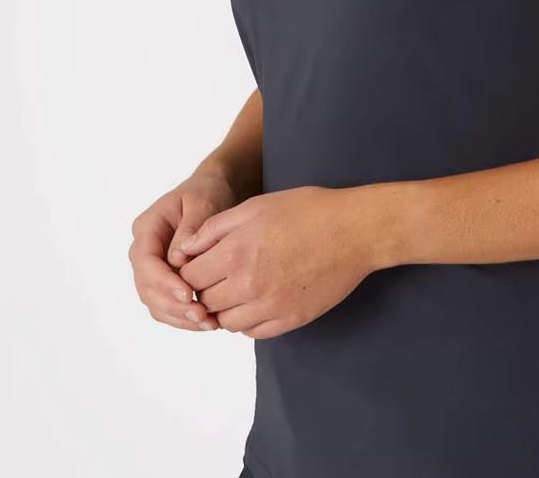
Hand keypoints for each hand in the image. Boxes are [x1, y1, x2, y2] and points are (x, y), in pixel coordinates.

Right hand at [129, 170, 240, 330]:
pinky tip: (207, 322)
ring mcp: (152, 268)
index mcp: (147, 227)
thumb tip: (178, 261)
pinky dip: (183, 317)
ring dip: (178, 317)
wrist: (212, 193)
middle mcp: (144, 251)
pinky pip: (167, 305)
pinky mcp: (165, 280)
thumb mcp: (202, 201)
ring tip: (208, 323)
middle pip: (146, 287)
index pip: (146, 261)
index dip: (164, 281)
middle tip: (201, 315)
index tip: (189, 294)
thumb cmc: (206, 193)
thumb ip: (191, 228)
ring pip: (155, 302)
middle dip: (172, 305)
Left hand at [177, 186, 377, 338]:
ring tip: (240, 287)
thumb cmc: (307, 210)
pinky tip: (258, 299)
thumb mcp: (256, 207)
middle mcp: (249, 284)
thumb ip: (214, 229)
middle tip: (221, 275)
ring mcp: (271, 306)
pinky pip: (254, 332)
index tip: (202, 263)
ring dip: (226, 308)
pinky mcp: (291, 319)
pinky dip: (248, 320)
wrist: (355, 230)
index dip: (191, 271)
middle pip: (206, 303)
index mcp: (236, 253)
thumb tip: (183, 251)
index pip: (190, 278)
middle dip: (207, 289)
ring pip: (227, 322)